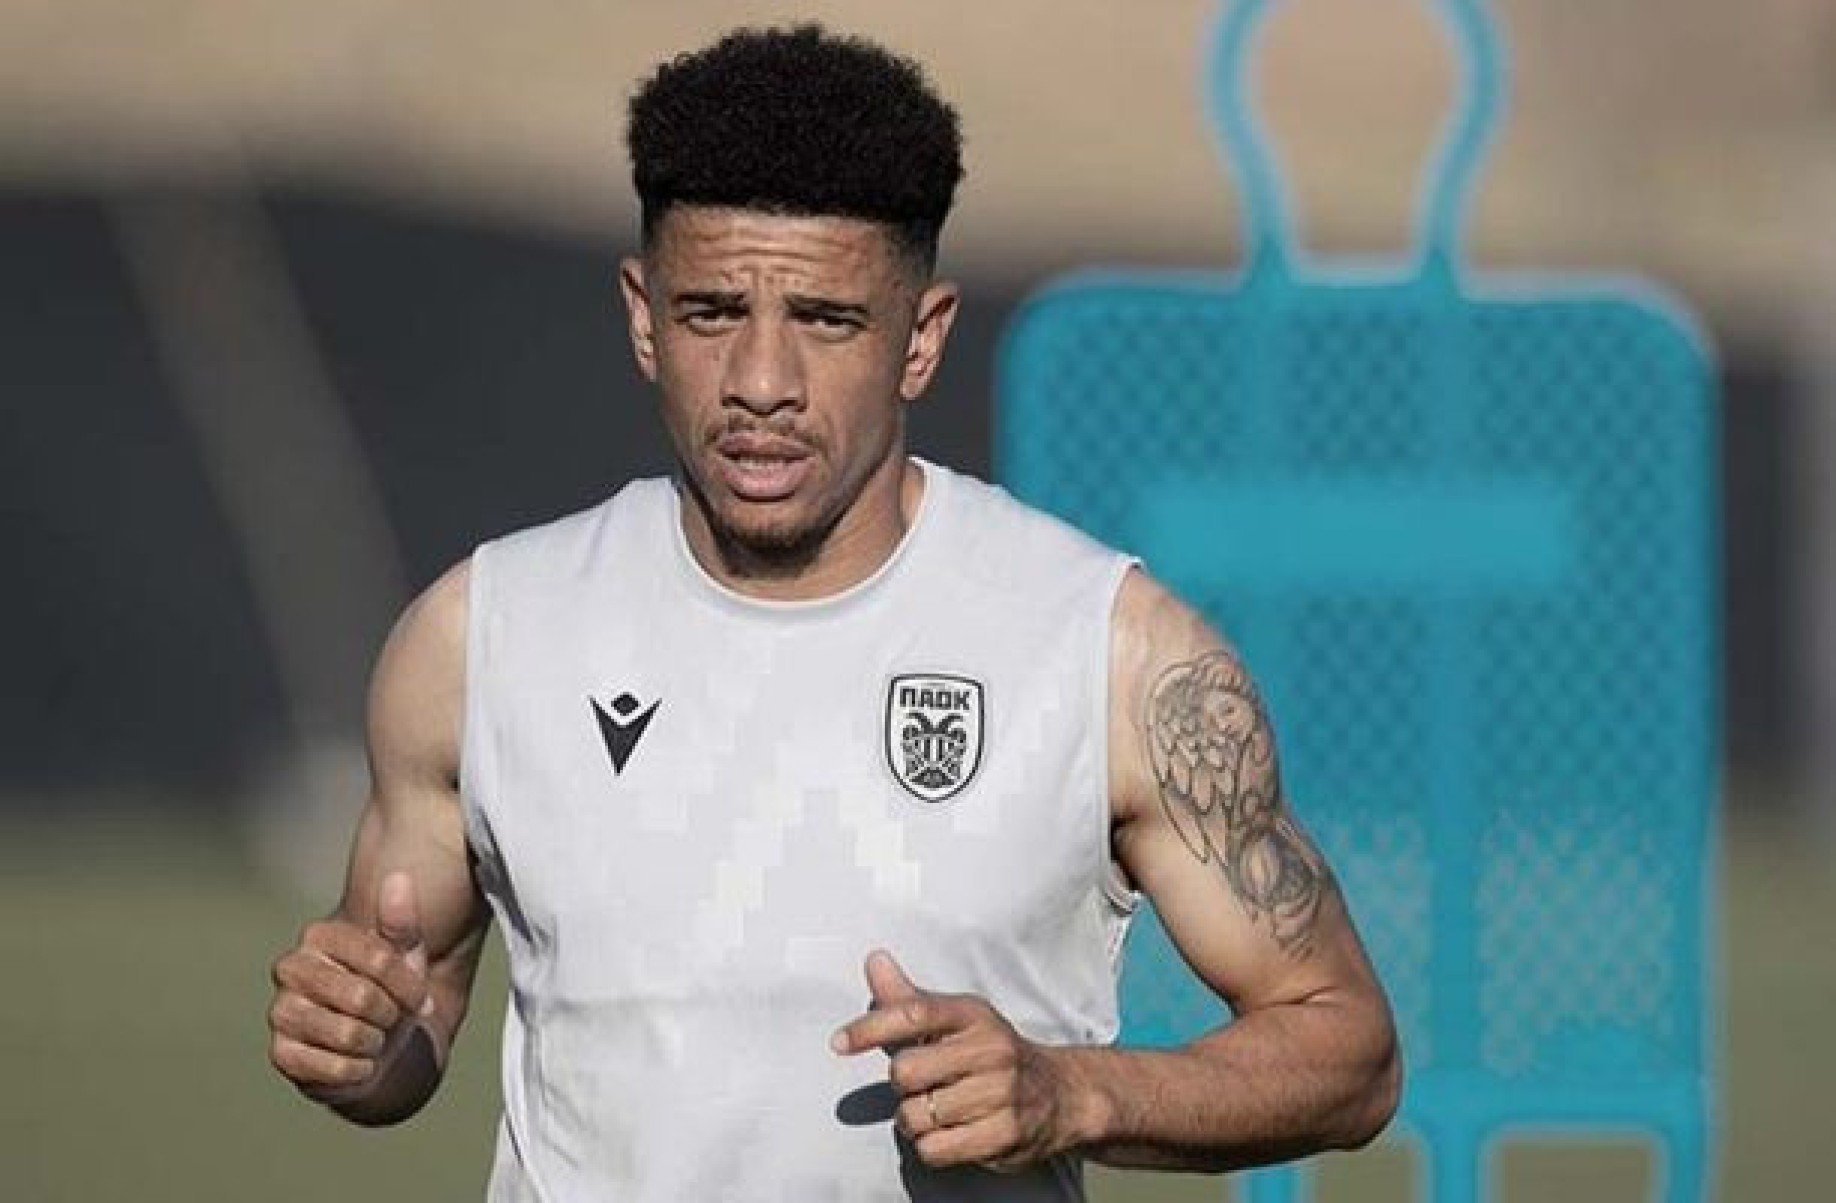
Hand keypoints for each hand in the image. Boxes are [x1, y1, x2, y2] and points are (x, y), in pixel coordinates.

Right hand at [267, 871, 442, 1106]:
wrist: (375, 1041)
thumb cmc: (388, 990)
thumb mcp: (405, 954)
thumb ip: (401, 920)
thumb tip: (399, 878)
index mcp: (320, 935)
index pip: (379, 959)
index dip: (409, 986)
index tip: (421, 998)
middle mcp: (291, 969)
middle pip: (362, 998)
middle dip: (391, 1016)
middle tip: (392, 1018)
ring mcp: (281, 1011)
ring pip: (348, 1034)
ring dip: (375, 1043)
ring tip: (374, 1037)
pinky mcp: (280, 1053)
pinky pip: (333, 1068)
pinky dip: (358, 1069)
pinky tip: (359, 1060)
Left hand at [831, 949, 1087, 1170]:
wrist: (1060, 1094)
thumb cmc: (990, 1054)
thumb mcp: (955, 1019)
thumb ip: (908, 997)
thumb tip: (873, 958)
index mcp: (973, 1014)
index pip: (913, 1014)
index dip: (870, 1028)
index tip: (838, 1043)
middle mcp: (990, 1049)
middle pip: (906, 1071)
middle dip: (902, 1084)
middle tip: (922, 1084)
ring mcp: (1001, 1093)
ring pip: (916, 1115)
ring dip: (915, 1119)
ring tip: (938, 1110)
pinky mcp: (1004, 1134)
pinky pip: (935, 1149)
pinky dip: (930, 1147)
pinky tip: (949, 1134)